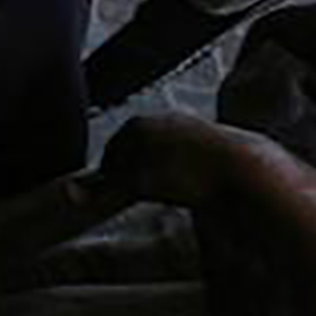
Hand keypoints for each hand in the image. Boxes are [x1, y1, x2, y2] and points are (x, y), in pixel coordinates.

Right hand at [97, 114, 266, 209]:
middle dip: (138, 169)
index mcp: (138, 124)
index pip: (112, 148)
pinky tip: (195, 188)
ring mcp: (193, 127)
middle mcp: (164, 119)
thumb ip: (104, 190)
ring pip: (169, 151)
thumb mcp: (139, 186)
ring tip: (170, 194)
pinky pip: (194, 158)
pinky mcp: (220, 141)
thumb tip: (70, 193)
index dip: (110, 173)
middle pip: (141, 147)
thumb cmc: (186, 174)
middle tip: (140, 196)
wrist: (245, 172)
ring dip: (166, 171)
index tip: (113, 193)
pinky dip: (190, 172)